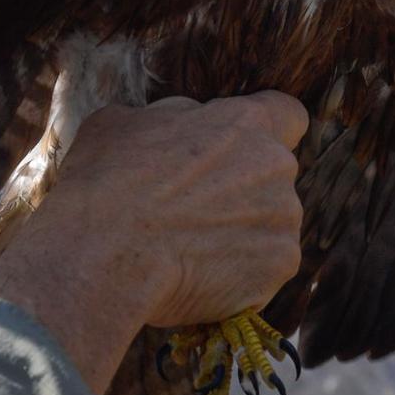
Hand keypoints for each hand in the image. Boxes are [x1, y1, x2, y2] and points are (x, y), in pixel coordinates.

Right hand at [0, 91, 308, 393]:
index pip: (288, 114)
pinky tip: (197, 280)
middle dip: (243, 189)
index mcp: (245, 122)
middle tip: (194, 211)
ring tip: (188, 251)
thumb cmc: (106, 181)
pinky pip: (263, 270)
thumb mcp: (125, 122)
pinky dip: (238, 277)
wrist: (106, 253)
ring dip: (241, 235)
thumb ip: (173, 119)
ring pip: (269, 225)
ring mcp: (283, 221)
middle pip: (273, 175)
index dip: (267, 131)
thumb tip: (183, 126)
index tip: (239, 149)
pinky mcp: (278, 269)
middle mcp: (276, 166)